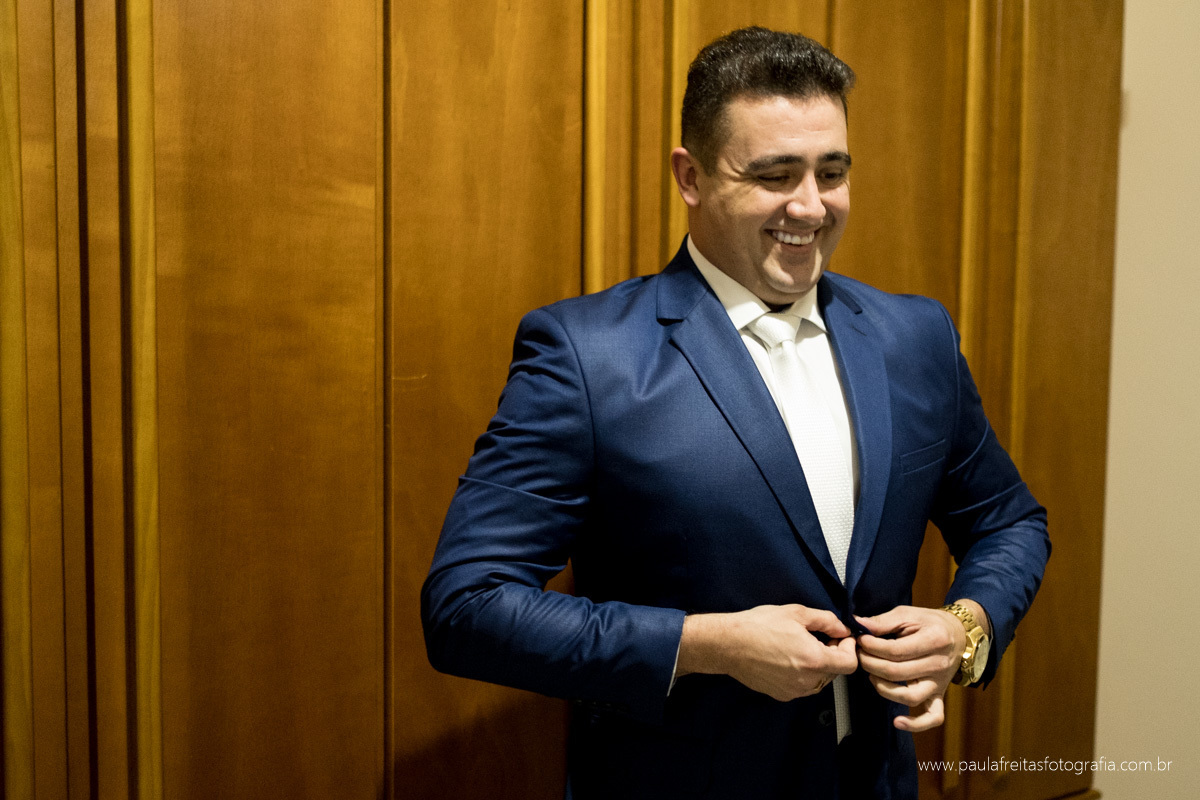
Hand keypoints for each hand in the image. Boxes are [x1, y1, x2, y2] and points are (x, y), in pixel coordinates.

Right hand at [677, 604, 857, 701]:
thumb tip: (843, 628)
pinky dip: (802, 674)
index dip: (849, 648)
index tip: (840, 637)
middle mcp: (807, 681)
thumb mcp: (796, 613)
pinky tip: (787, 658)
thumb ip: (826, 620)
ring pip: (819, 680)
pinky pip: (803, 686)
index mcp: (814, 660)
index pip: (850, 664)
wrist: (728, 644)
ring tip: (800, 647)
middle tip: (819, 637)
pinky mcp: (782, 694)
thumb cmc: (759, 625)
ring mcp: (794, 691)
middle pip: (835, 672)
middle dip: (833, 654)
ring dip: (818, 665)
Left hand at [854, 605, 967, 731]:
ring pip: (910, 697)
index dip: (872, 647)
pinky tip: (898, 721)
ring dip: (883, 688)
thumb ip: (883, 621)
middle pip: (897, 673)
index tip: (860, 640)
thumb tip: (858, 624)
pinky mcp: (939, 694)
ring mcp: (940, 683)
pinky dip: (916, 724)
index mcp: (934, 640)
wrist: (958, 634)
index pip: (895, 651)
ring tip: (872, 675)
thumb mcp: (908, 614)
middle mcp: (938, 664)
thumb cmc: (929, 623)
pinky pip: (933, 716)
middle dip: (870, 664)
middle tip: (860, 655)